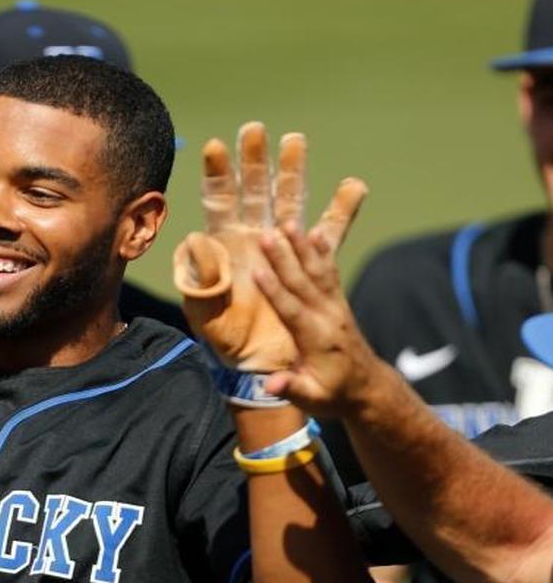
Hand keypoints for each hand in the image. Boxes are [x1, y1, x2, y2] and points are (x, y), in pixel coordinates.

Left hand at [172, 122, 366, 370]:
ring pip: (290, 202)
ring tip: (297, 140)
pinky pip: (328, 235)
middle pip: (255, 190)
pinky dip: (341, 211)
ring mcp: (282, 249)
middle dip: (255, 160)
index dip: (218, 174)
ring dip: (293, 172)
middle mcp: (252, 239)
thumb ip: (201, 281)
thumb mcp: (205, 312)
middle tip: (255, 129)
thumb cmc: (226, 337)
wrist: (259, 363)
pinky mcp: (309, 267)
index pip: (220, 201)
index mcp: (224, 246)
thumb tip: (198, 243)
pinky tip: (353, 186)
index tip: (216, 145)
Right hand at [254, 224, 390, 418]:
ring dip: (303, 247)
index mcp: (316, 339)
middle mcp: (327, 318)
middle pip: (303, 283)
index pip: (292, 310)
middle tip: (268, 235)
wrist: (367, 388)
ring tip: (289, 223)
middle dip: (284, 258)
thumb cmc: (334, 394)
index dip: (274, 291)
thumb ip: (291, 388)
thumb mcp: (312, 400)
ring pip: (317, 271)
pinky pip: (329, 273)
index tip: (257, 271)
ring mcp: (335, 307)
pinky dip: (322, 251)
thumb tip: (269, 386)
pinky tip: (314, 232)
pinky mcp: (338, 302)